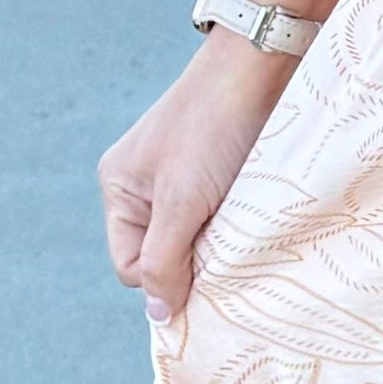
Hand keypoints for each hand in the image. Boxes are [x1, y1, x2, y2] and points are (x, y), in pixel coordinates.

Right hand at [98, 33, 295, 323]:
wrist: (262, 67)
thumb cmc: (213, 130)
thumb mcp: (181, 202)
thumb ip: (164, 261)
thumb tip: (159, 317)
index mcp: (121, 190)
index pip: (132, 268)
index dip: (164, 279)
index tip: (203, 269)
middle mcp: (147, 188)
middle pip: (165, 258)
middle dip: (195, 261)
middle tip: (227, 243)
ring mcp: (185, 181)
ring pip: (198, 242)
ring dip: (221, 244)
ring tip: (242, 222)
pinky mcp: (221, 175)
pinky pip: (222, 222)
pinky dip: (238, 226)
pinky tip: (255, 214)